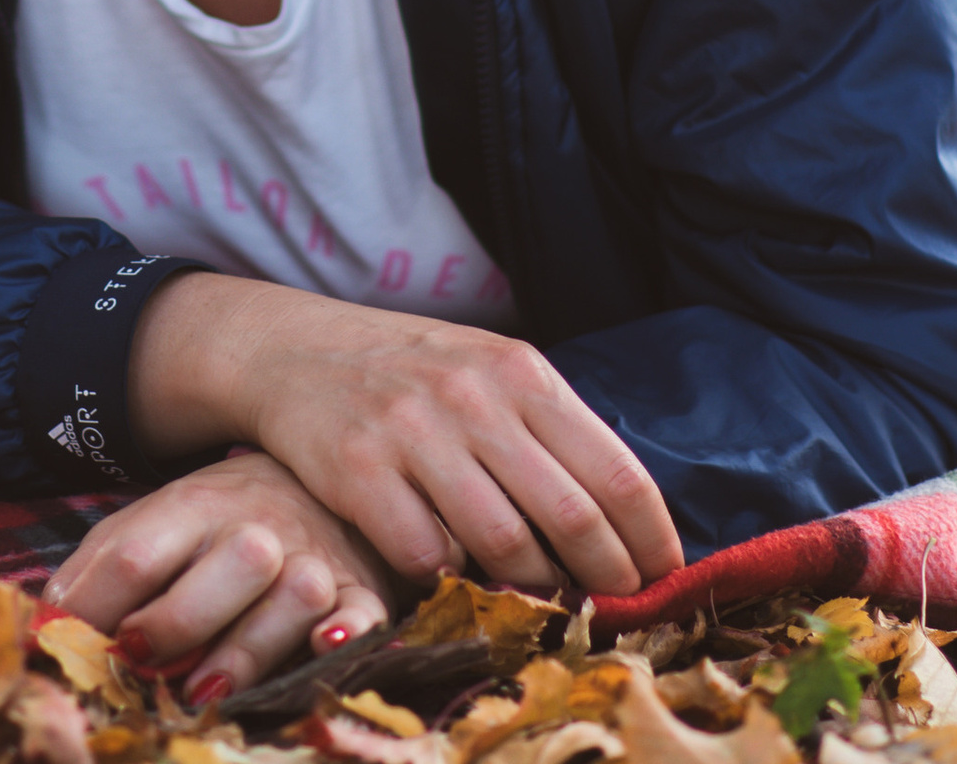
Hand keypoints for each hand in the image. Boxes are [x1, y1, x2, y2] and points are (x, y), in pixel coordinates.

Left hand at [48, 450, 391, 701]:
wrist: (313, 481)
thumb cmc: (215, 521)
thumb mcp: (152, 523)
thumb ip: (100, 569)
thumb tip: (45, 625)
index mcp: (193, 504)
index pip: (142, 550)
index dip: (104, 603)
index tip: (85, 644)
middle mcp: (257, 526)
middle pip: (227, 563)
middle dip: (179, 620)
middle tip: (143, 659)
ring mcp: (313, 557)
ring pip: (292, 596)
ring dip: (248, 647)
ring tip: (205, 686)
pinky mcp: (360, 590)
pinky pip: (360, 614)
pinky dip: (344, 634)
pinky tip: (319, 645)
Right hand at [127, 275, 682, 598]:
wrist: (296, 349)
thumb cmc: (411, 372)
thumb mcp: (488, 372)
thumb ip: (548, 431)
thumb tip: (624, 523)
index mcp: (520, 371)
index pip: (617, 473)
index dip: (652, 541)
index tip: (660, 578)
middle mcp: (472, 397)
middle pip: (572, 518)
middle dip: (605, 579)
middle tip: (610, 607)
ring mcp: (414, 433)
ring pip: (506, 546)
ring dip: (532, 589)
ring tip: (538, 599)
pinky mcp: (359, 471)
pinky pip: (428, 555)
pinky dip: (451, 579)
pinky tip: (454, 572)